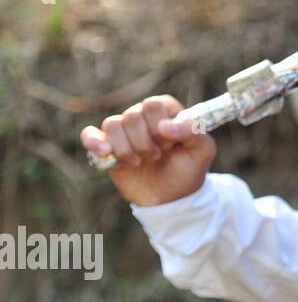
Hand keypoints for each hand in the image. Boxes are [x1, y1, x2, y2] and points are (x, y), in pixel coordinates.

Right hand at [80, 95, 215, 205]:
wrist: (172, 197)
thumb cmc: (189, 168)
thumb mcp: (203, 150)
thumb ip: (193, 131)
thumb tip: (164, 127)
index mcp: (166, 110)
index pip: (153, 105)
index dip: (160, 127)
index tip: (170, 144)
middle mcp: (142, 115)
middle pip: (132, 116)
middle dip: (145, 142)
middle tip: (158, 155)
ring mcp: (123, 131)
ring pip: (112, 125)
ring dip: (127, 149)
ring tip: (140, 162)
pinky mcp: (106, 147)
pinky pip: (90, 134)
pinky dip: (94, 141)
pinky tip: (105, 152)